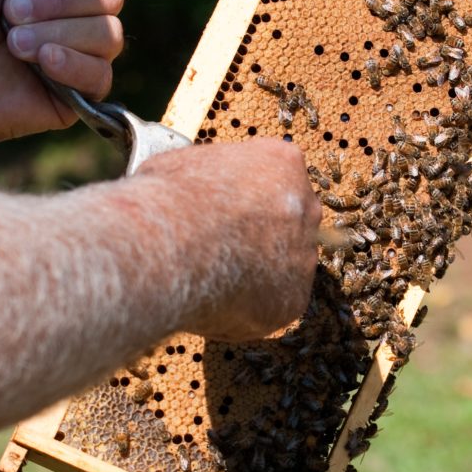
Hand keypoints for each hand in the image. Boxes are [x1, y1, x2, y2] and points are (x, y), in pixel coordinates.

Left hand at [0, 0, 136, 147]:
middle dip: (59, 0)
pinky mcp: (84, 88)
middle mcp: (86, 6)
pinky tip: (40, 63)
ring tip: (12, 41)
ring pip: (107, 34)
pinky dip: (70, 63)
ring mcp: (88, 47)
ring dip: (54, 33)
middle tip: (11, 9)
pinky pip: (100, 73)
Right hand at [137, 140, 321, 341]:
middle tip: (220, 247)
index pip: (278, 177)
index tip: (223, 210)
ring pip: (283, 267)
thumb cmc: (168, 199)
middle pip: (288, 222)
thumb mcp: (184, 164)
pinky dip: (247, 309)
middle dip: (259, 235)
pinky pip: (273, 306)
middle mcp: (305, 207)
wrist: (167, 247)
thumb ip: (211, 176)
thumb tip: (197, 189)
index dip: (246, 198)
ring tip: (210, 277)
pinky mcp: (293, 301)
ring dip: (254, 274)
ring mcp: (303, 256)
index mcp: (283, 162)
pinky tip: (215, 301)